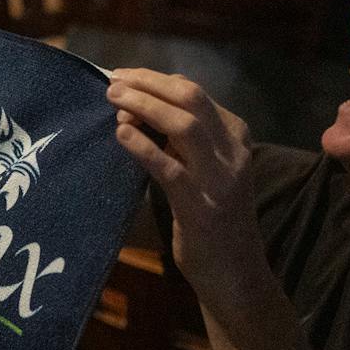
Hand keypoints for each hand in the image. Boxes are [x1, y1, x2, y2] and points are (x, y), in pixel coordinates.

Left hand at [105, 69, 269, 301]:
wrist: (235, 272)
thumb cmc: (213, 216)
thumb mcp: (205, 167)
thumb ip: (181, 139)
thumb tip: (134, 107)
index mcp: (236, 136)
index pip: (194, 92)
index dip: (154, 79)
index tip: (124, 77)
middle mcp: (233, 152)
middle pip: (191, 98)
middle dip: (148, 83)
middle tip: (113, 82)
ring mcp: (220, 179)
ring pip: (184, 126)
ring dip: (143, 106)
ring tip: (114, 100)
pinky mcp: (201, 207)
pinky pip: (170, 169)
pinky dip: (143, 146)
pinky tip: (121, 135)